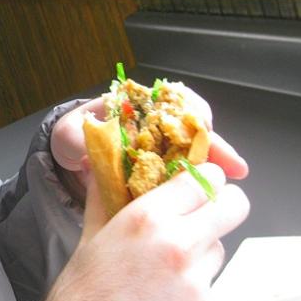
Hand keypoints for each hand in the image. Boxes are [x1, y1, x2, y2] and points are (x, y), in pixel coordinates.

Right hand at [42, 163, 249, 300]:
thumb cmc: (81, 297)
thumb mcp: (90, 236)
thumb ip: (104, 197)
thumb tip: (101, 166)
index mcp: (148, 217)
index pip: (205, 177)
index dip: (203, 179)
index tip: (194, 186)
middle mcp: (179, 242)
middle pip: (234, 204)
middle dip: (221, 205)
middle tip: (200, 215)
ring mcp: (196, 278)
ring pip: (221, 245)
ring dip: (203, 248)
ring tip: (168, 265)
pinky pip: (209, 282)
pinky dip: (193, 284)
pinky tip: (164, 296)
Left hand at [49, 91, 248, 179]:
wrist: (67, 158)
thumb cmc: (72, 138)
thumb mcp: (68, 135)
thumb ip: (76, 136)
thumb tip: (89, 141)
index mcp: (136, 106)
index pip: (174, 102)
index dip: (193, 115)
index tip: (204, 130)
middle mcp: (155, 124)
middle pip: (195, 128)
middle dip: (216, 146)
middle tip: (233, 167)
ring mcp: (160, 148)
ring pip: (197, 152)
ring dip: (217, 165)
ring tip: (232, 184)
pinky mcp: (160, 173)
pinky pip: (185, 176)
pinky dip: (200, 185)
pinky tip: (214, 198)